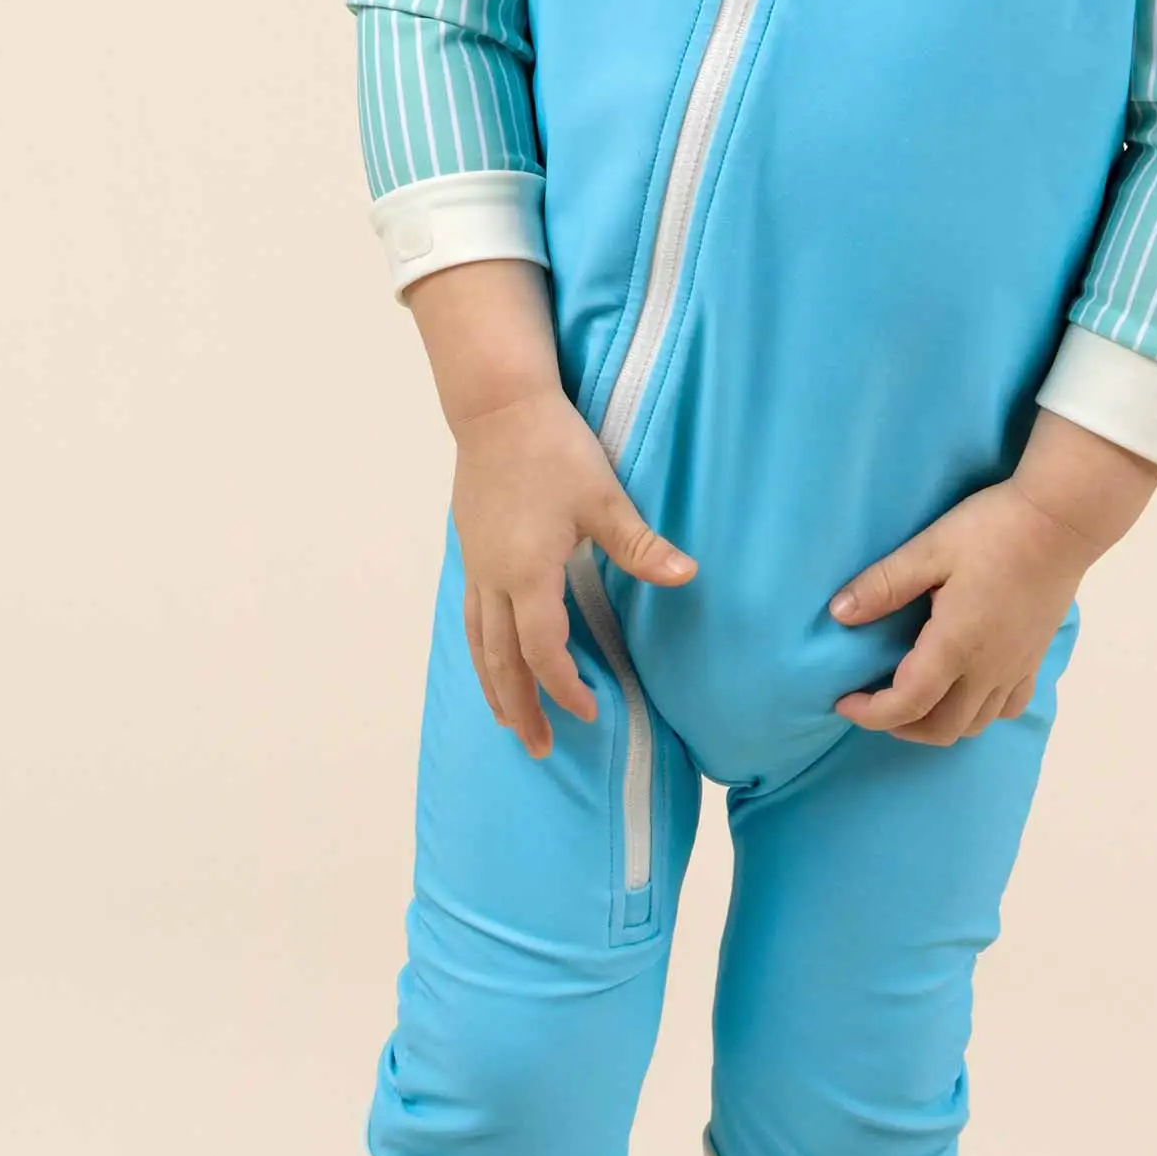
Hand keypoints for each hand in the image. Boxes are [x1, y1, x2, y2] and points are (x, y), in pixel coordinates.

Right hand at [448, 385, 694, 757]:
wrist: (498, 407)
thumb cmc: (552, 448)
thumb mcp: (602, 496)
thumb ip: (639, 544)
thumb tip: (685, 574)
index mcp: (526, 573)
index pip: (542, 651)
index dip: (564, 688)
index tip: (589, 712)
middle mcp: (493, 578)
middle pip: (500, 662)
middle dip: (520, 707)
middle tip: (538, 748)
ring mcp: (476, 565)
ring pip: (477, 643)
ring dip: (494, 686)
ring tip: (509, 720)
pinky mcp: (471, 550)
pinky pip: (470, 617)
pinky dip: (480, 651)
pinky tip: (491, 660)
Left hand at [828, 410, 1156, 745]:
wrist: (1063, 520)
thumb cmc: (992, 529)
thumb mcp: (929, 549)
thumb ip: (883, 584)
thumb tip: (839, 614)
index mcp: (956, 646)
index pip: (908, 705)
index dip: (870, 714)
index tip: (844, 701)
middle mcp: (988, 669)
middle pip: (942, 728)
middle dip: (900, 727)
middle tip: (872, 703)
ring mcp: (1017, 667)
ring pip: (976, 724)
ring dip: (937, 724)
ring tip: (912, 701)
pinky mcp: (1035, 657)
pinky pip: (1008, 707)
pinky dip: (979, 713)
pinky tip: (964, 690)